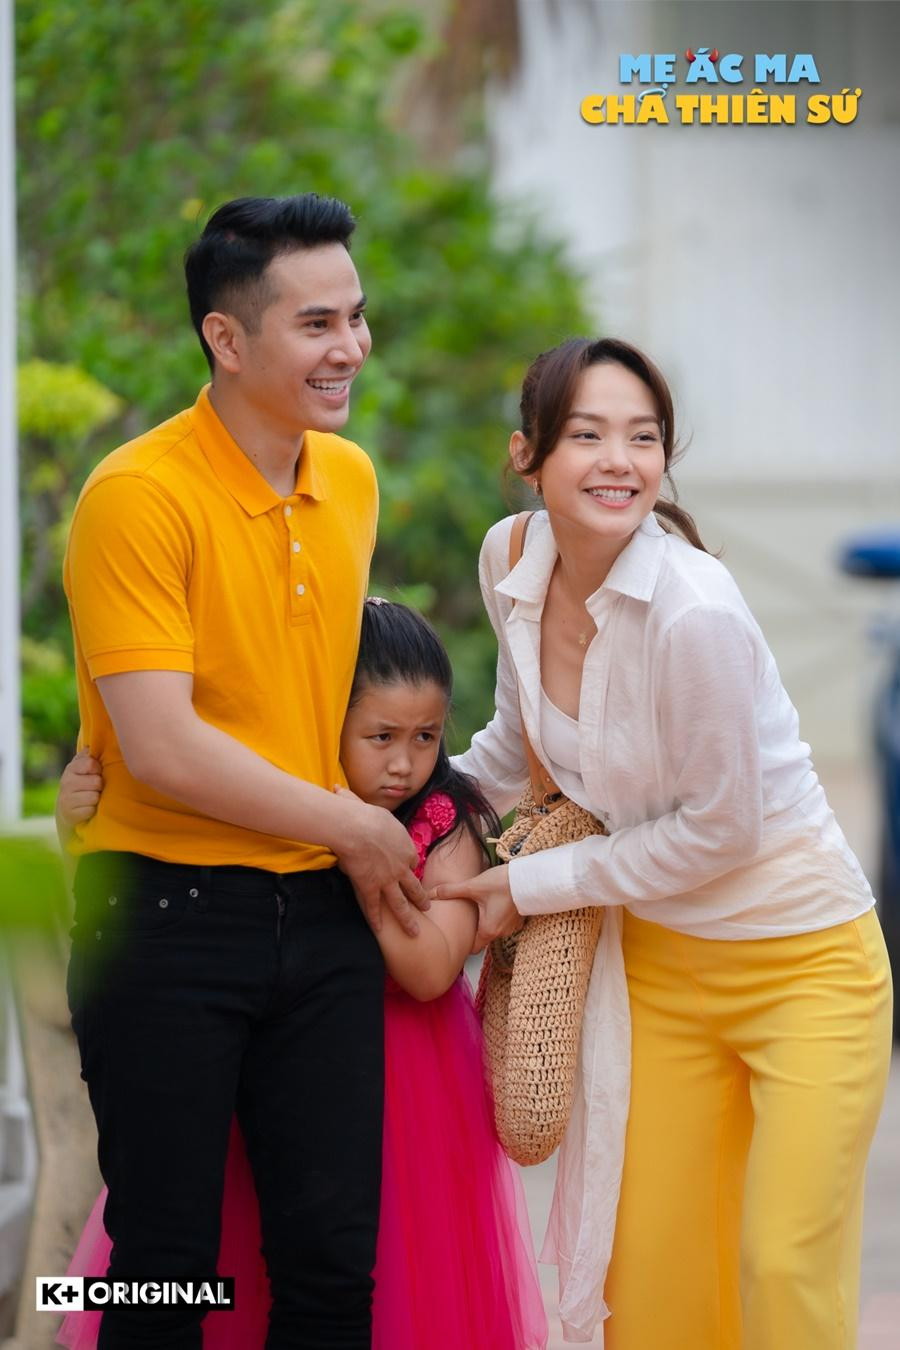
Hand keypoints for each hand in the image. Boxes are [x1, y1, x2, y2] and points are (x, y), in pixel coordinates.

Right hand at [56, 747, 103, 827]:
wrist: (66, 809)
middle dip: (99, 786)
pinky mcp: (70, 814)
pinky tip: (86, 808)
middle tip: (93, 788)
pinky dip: (92, 810)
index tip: (96, 773)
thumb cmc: (79, 784)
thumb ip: (86, 757)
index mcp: (71, 768)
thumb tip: (89, 746)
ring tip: (90, 798)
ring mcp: (66, 799)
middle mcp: (66, 782)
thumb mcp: (81, 768)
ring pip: (95, 797)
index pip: (91, 764)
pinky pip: (91, 810)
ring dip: (96, 799)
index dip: (98, 769)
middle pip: (96, 782)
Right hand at [331, 787, 428, 936]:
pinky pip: (375, 907)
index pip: (411, 860)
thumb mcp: (370, 808)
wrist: (356, 828)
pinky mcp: (371, 888)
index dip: (408, 866)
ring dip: (408, 919)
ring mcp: (387, 880)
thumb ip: (359, 804)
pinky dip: (377, 920)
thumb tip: (341, 792)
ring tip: (415, 931)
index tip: (407, 869)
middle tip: (428, 907)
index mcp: (405, 846)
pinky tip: (379, 930)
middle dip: (421, 899)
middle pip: (413, 886)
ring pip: (401, 904)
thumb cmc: (365, 814)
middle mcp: (401, 866)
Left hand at [429, 864, 521, 953]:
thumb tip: (431, 893)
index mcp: (488, 930)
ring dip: (485, 922)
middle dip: (472, 931)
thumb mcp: (473, 886)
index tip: (454, 937)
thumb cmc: (503, 884)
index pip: (472, 949)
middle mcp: (501, 933)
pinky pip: (502, 922)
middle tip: (461, 921)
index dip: (462, 945)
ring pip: (493, 930)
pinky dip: (496, 916)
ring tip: (476, 910)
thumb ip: (451, 891)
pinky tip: (491, 904)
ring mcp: (511, 926)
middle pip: (482, 939)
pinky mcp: (517, 918)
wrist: (530, 878)